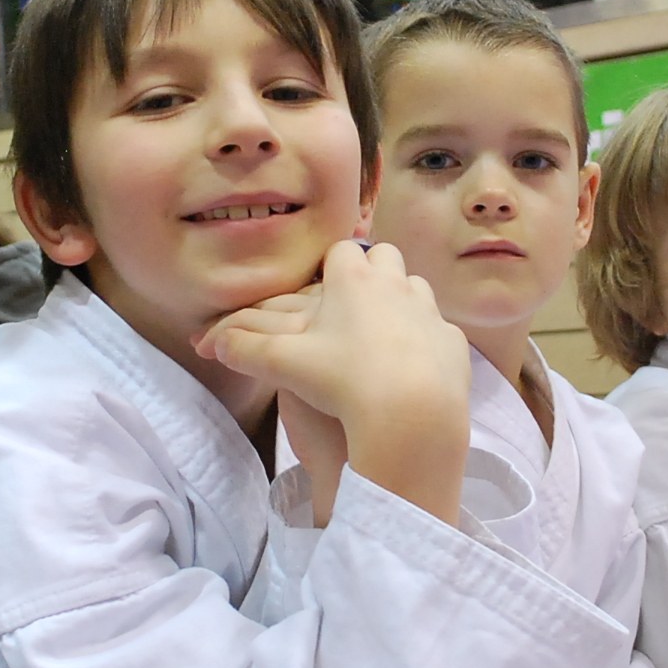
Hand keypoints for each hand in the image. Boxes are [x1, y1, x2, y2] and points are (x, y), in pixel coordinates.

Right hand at [197, 241, 470, 522]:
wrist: (412, 416)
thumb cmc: (344, 381)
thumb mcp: (286, 366)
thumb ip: (247, 350)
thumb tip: (214, 345)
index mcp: (354, 279)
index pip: (341, 251)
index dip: (331, 267)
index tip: (323, 288)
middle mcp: (397, 284)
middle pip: (384, 257)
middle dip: (370, 274)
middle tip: (352, 307)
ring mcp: (430, 311)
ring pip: (415, 289)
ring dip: (400, 303)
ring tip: (380, 338)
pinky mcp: (453, 342)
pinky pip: (438, 330)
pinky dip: (425, 341)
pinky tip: (411, 369)